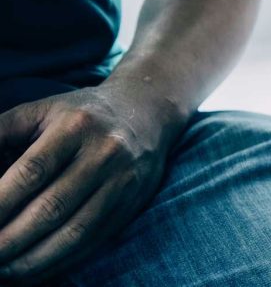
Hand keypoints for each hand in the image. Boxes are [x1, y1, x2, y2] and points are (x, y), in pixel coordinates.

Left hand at [0, 83, 178, 282]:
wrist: (146, 111)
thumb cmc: (79, 115)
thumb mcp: (40, 111)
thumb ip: (1, 133)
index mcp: (76, 125)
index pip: (32, 172)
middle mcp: (105, 152)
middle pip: (51, 207)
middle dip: (9, 240)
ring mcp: (122, 180)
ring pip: (74, 231)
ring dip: (32, 260)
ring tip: (4, 270)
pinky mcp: (132, 203)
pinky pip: (94, 240)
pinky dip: (60, 262)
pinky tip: (33, 270)